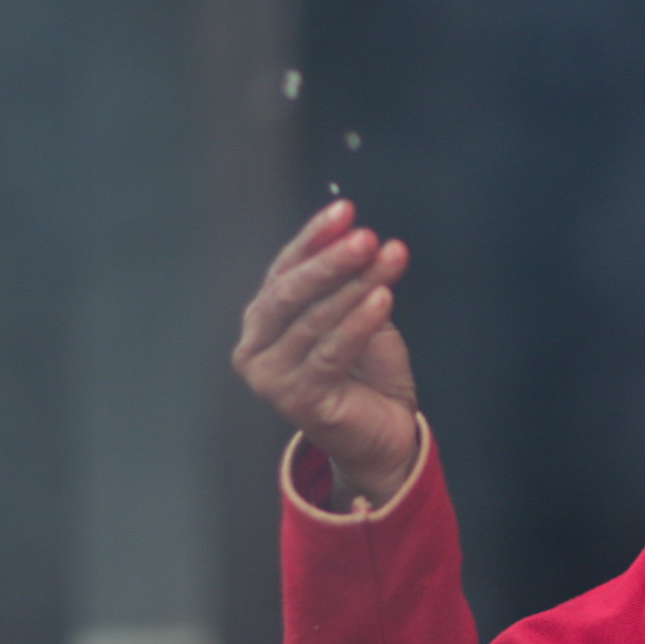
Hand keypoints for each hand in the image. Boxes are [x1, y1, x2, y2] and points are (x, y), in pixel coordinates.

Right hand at [232, 198, 419, 505]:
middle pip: (289, 291)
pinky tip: (383, 298)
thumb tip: (360, 235)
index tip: (346, 209)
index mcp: (264, 318)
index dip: (315, 237)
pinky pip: (329, 353)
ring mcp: (270, 377)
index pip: (285, 268)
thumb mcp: (359, 315)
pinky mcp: (297, 400)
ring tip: (389, 259)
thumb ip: (351, 282)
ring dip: (356, 285)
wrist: (384, 434)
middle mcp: (256, 346)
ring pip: (314, 319)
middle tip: (367, 236)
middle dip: (330, 260)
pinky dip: (358, 323)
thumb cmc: (368, 372)